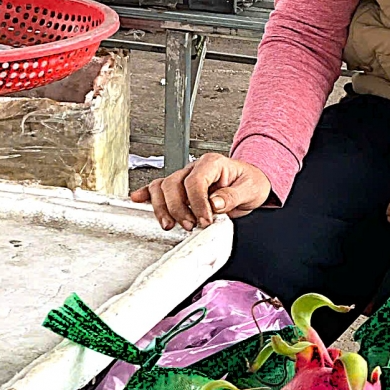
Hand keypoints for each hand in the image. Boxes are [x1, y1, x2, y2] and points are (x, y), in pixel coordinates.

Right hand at [130, 153, 271, 231]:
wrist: (252, 182)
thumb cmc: (251, 182)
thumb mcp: (251, 189)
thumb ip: (233, 195)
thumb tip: (215, 203)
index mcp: (213, 164)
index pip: (195, 181)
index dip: (197, 202)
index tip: (204, 220)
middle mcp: (196, 168)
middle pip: (173, 184)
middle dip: (178, 208)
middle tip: (191, 225)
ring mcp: (185, 178)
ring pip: (161, 187)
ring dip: (162, 207)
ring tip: (171, 224)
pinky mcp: (180, 189)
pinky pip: (158, 188)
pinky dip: (146, 195)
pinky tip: (137, 199)